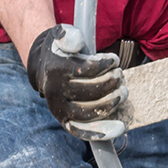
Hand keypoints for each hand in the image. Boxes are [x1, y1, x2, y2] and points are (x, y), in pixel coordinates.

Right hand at [27, 24, 126, 138]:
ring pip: (91, 112)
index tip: (114, 60)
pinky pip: (82, 131)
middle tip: (120, 76)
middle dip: (113, 82)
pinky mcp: (65, 121)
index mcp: (56, 69)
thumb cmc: (62, 51)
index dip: (107, 64)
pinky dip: (101, 132)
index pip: (89, 69)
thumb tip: (76, 43)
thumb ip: (69, 35)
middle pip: (93, 91)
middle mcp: (55, 92)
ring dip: (113, 103)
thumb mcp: (62, 36)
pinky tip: (120, 129)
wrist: (45, 67)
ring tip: (122, 91)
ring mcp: (59, 109)